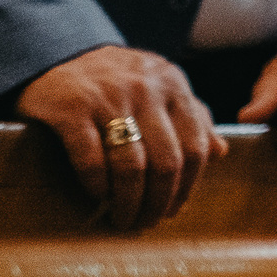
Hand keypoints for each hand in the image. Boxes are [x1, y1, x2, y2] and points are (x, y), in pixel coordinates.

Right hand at [16, 45, 224, 229]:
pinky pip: (91, 159)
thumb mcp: (160, 87)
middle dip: (158, 201)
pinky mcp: (71, 109)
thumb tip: (220, 153)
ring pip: (131, 165)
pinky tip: (98, 198)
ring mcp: (108, 98)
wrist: (56, 54)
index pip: (195, 145)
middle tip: (146, 223)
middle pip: (166, 161)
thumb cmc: (116, 79)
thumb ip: (192, 116)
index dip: (188, 186)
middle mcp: (146, 89)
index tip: (174, 210)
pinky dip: (97, 187)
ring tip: (122, 219)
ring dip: (128, 202)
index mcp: (174, 85)